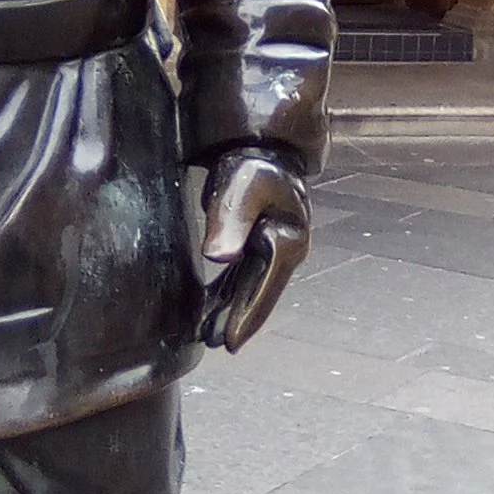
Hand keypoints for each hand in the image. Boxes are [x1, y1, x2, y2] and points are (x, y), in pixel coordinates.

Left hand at [198, 148, 310, 353]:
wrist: (263, 148)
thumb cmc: (254, 164)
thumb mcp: (243, 186)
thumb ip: (230, 219)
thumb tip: (218, 256)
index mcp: (286, 240)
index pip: (263, 288)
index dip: (247, 317)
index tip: (230, 342)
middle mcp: (284, 249)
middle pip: (257, 294)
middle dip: (238, 321)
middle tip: (215, 345)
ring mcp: (272, 248)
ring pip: (247, 288)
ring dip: (229, 311)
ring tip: (207, 335)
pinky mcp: (256, 243)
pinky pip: (240, 275)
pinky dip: (225, 293)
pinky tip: (209, 308)